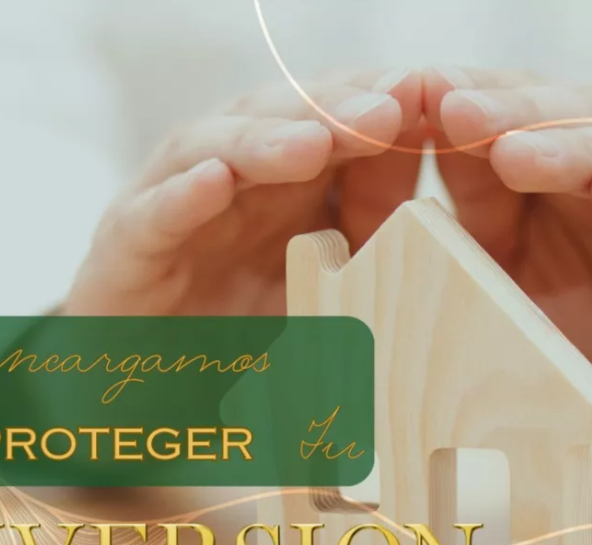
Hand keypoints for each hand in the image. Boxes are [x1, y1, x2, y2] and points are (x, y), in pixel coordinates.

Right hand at [66, 68, 422, 315]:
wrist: (167, 379)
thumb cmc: (259, 327)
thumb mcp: (334, 286)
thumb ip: (374, 241)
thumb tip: (439, 203)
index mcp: (296, 181)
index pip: (338, 121)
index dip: (377, 105)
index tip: (428, 96)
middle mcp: (241, 178)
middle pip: (284, 122)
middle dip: (335, 111)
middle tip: (385, 108)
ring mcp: (182, 206)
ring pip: (216, 151)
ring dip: (264, 143)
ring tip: (313, 142)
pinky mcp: (130, 248)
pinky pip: (153, 216)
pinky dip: (180, 198)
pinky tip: (212, 182)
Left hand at [422, 67, 591, 464]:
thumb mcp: (518, 281)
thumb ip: (477, 225)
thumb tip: (408, 178)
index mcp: (572, 173)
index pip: (521, 116)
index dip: (474, 100)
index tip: (417, 90)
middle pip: (575, 119)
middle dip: (512, 110)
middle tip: (454, 106)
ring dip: (573, 149)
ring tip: (514, 150)